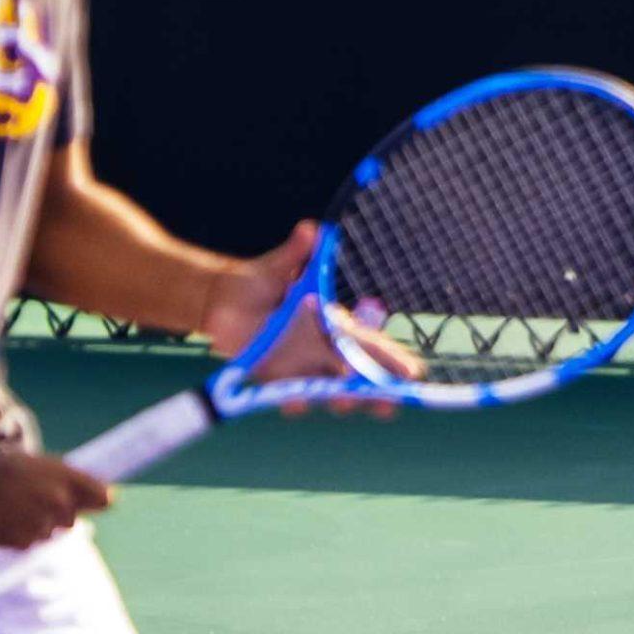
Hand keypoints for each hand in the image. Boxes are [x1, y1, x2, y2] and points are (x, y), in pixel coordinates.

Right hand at [0, 445, 110, 549]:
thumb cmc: (0, 468)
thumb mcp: (37, 465)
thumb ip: (64, 482)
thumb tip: (96, 496)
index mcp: (64, 476)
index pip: (103, 497)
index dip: (99, 500)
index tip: (100, 502)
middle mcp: (58, 501)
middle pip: (72, 519)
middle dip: (58, 513)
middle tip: (34, 501)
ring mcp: (42, 524)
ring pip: (50, 532)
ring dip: (37, 525)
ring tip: (13, 507)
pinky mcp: (25, 542)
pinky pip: (30, 542)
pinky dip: (20, 534)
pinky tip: (4, 518)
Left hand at [203, 220, 425, 414]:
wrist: (221, 300)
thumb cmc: (257, 281)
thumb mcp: (278, 266)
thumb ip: (296, 253)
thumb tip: (312, 229)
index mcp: (330, 323)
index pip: (365, 343)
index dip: (388, 358)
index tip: (412, 373)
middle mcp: (319, 349)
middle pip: (354, 376)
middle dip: (374, 392)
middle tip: (389, 405)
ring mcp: (297, 366)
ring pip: (327, 390)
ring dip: (339, 400)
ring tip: (346, 403)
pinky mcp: (273, 377)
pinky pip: (287, 394)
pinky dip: (293, 400)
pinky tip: (297, 403)